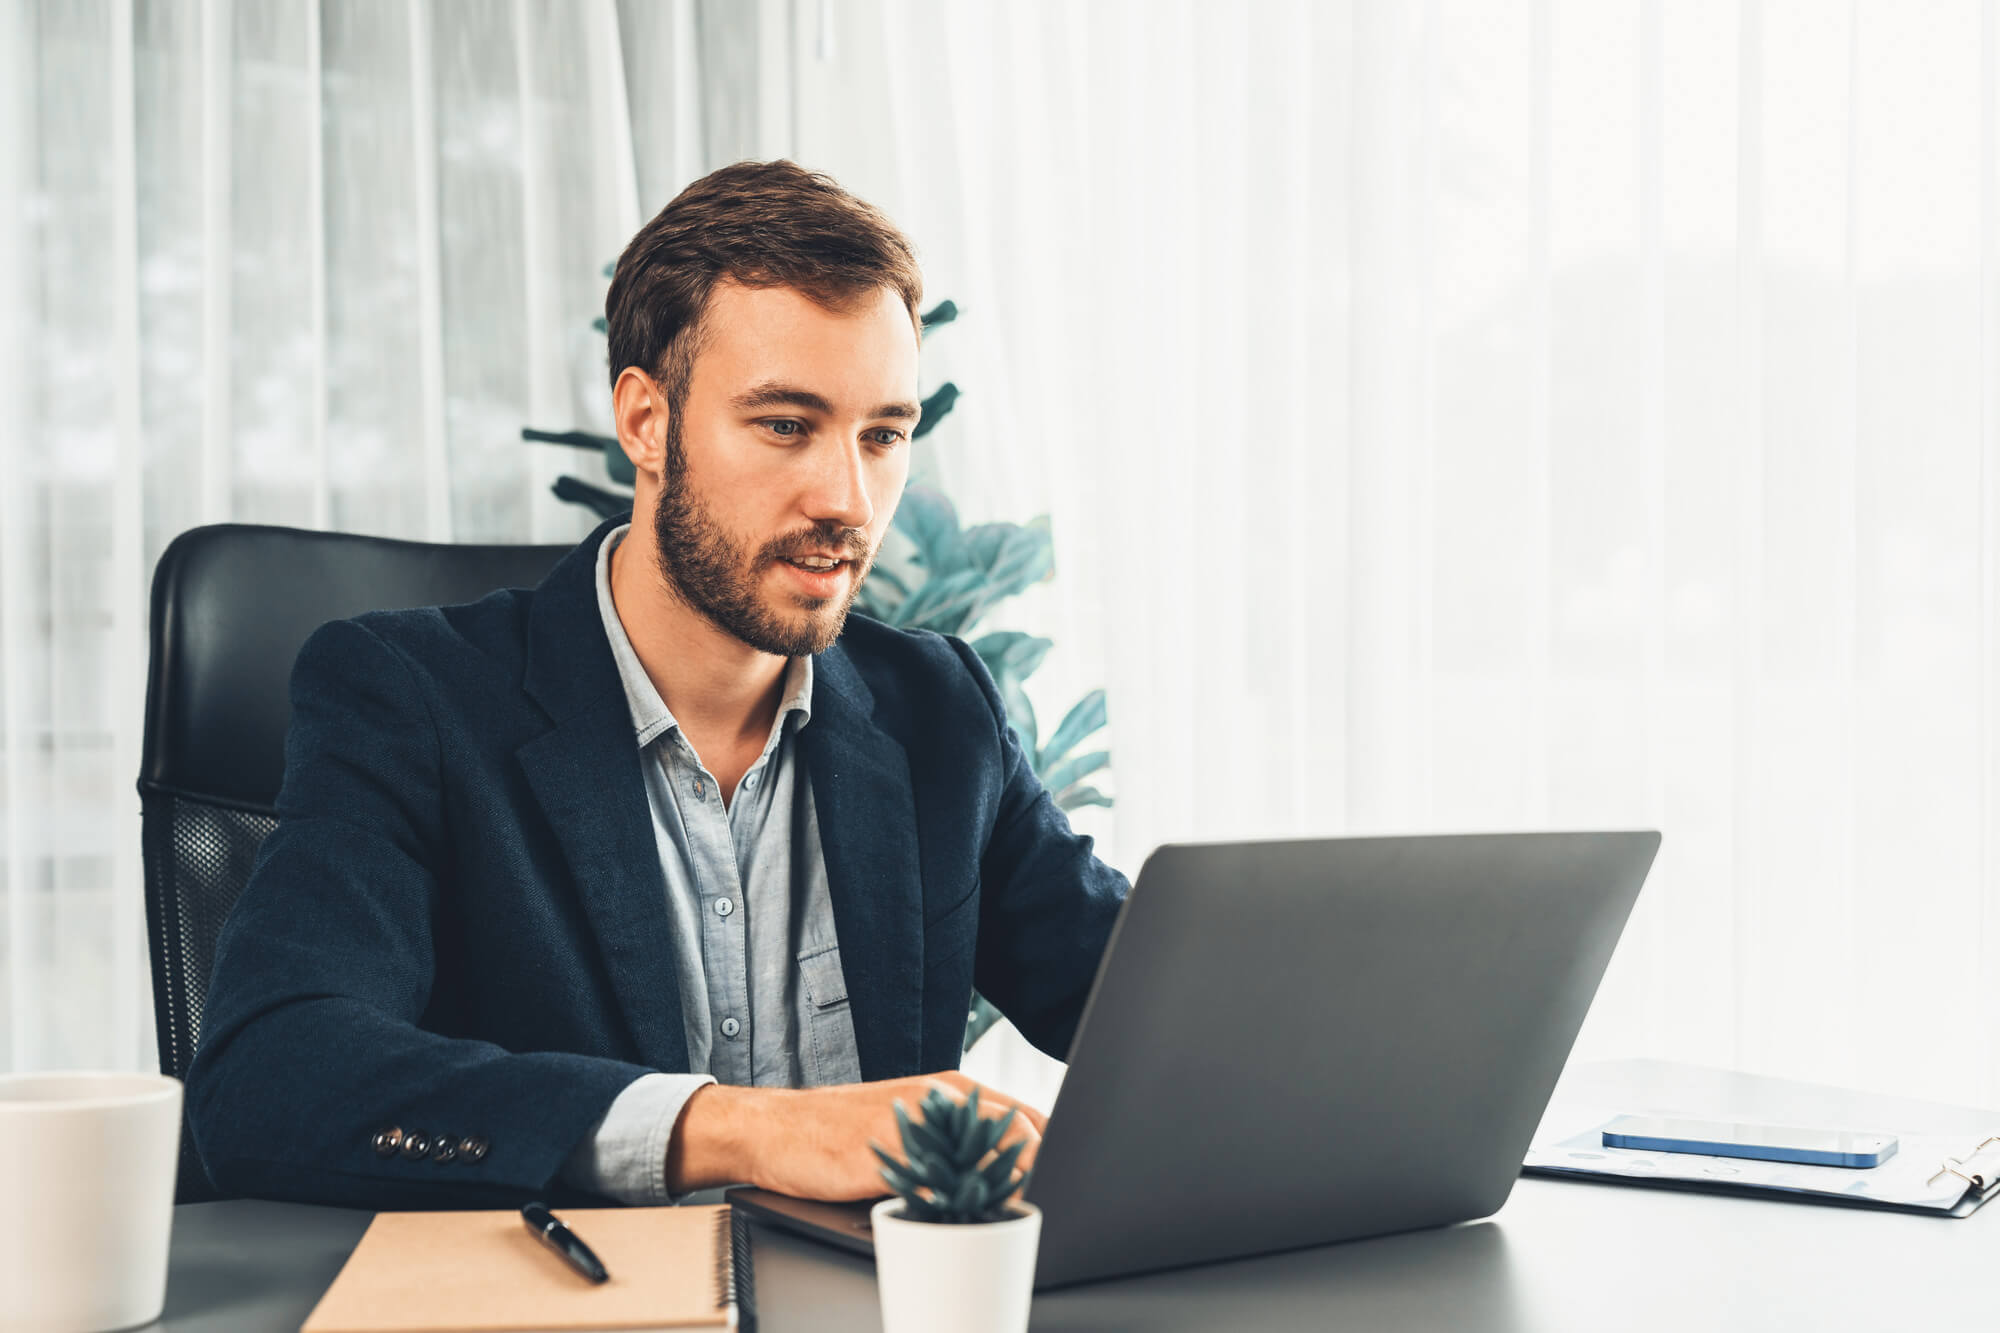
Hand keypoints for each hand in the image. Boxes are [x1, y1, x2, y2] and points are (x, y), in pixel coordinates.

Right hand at [666, 1071, 1045, 1200]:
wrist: (775, 1130)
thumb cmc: (843, 1134)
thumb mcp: (911, 1126)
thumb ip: (958, 1138)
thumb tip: (1015, 1168)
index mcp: (953, 1090)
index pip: (1030, 1118)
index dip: (1061, 1151)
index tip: (1080, 1179)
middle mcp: (941, 1099)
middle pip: (1022, 1131)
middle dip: (1049, 1169)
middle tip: (1068, 1202)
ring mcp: (915, 1124)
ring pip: (988, 1153)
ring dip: (1015, 1185)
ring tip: (1031, 1214)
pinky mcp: (887, 1154)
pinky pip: (942, 1181)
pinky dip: (968, 1202)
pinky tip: (978, 1222)